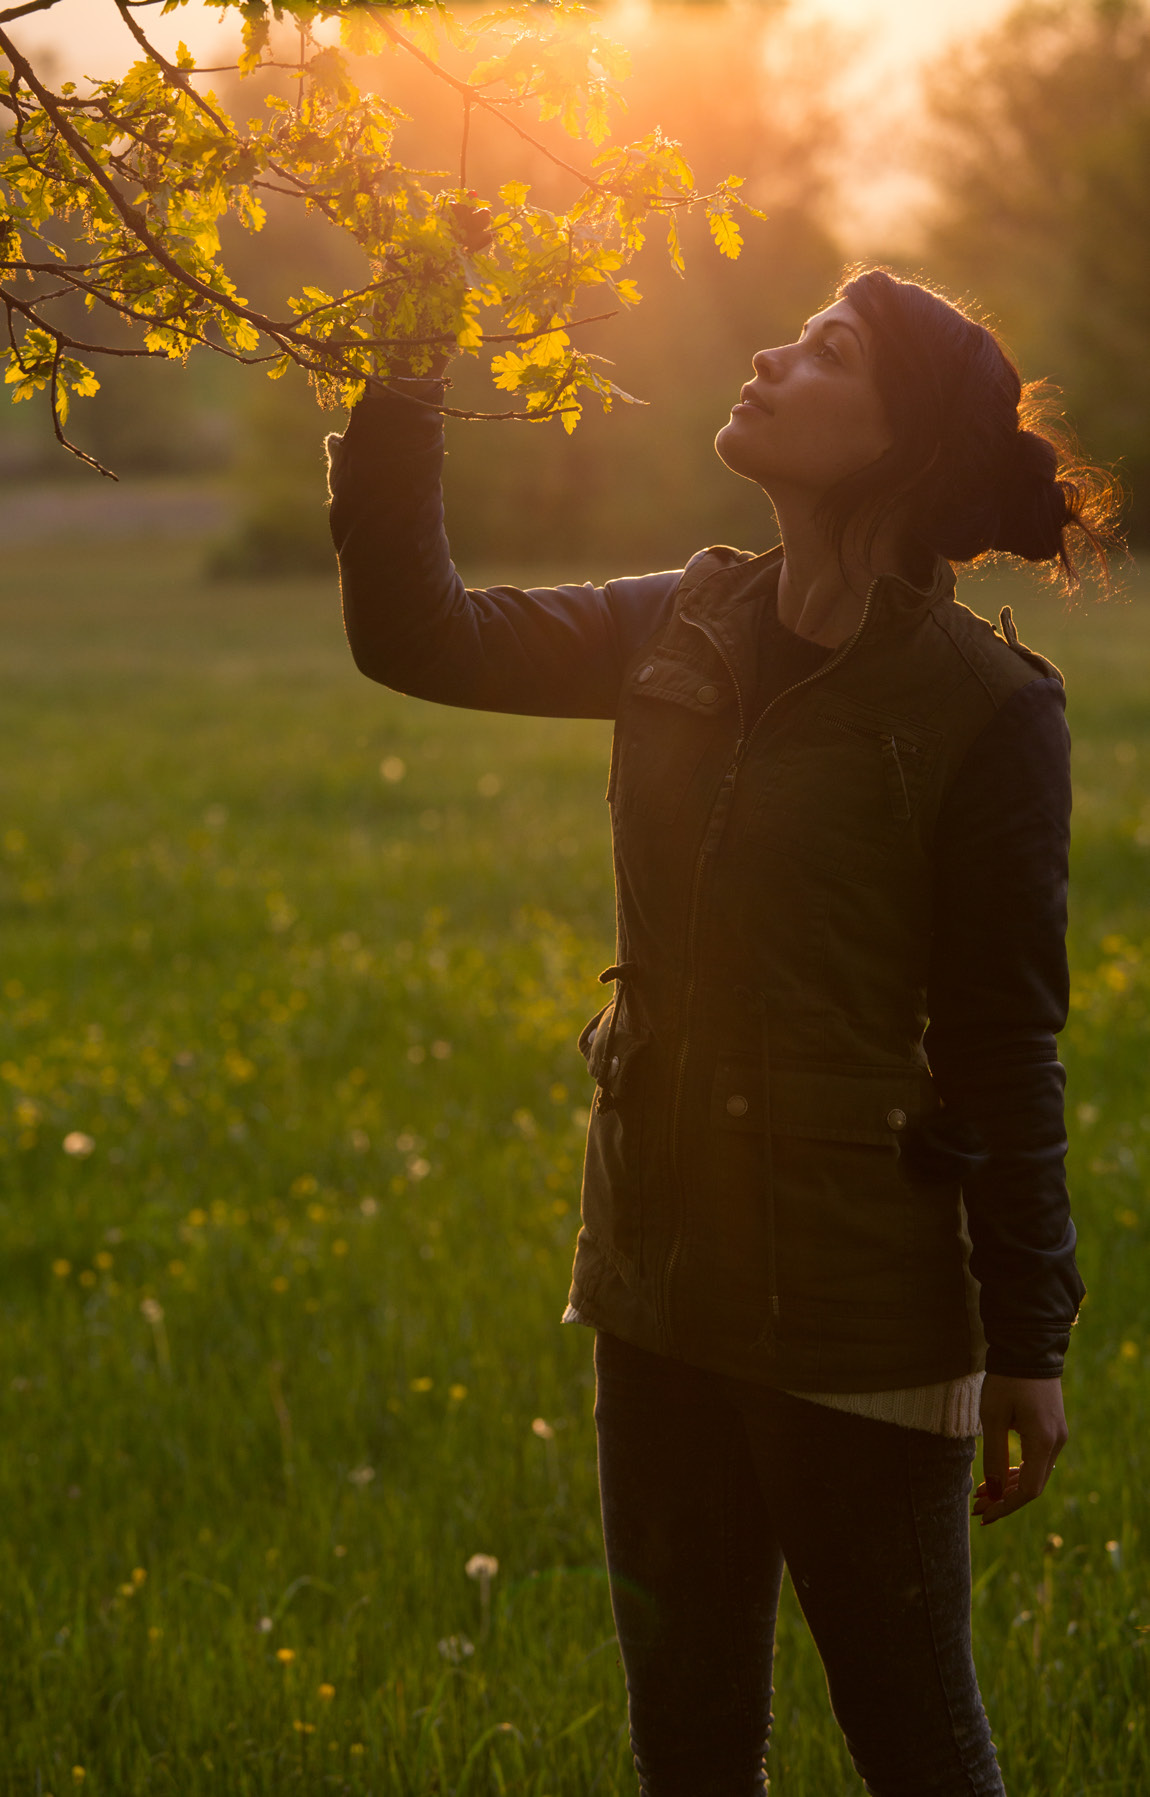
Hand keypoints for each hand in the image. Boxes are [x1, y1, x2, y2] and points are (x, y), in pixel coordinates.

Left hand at [973, 1373, 1067, 1526]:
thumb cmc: (1007, 1380)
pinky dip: (1017, 1470)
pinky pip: (1036, 1459)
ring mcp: (1057, 1436)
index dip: (1005, 1506)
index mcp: (1043, 1442)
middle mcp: (1056, 1443)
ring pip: (1034, 1473)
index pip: (1028, 1490)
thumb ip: (994, 1455)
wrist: (1028, 1348)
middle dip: (1004, 1499)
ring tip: (981, 1494)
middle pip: (1032, 1485)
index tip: (984, 1515)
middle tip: (977, 1508)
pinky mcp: (1052, 1428)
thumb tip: (992, 1491)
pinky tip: (997, 1475)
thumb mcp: (993, 1416)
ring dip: (1008, 1486)